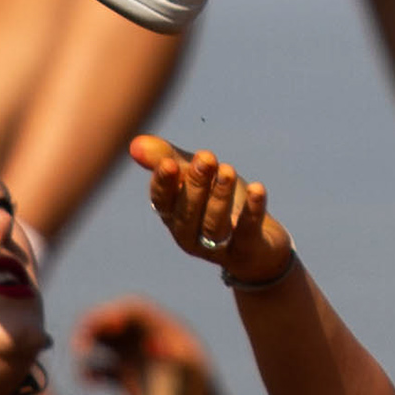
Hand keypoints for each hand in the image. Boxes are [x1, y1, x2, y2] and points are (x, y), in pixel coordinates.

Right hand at [74, 293, 225, 394]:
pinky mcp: (123, 375)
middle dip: (93, 327)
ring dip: (86, 346)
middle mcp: (144, 337)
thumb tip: (154, 344)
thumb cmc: (201, 394)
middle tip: (79, 347)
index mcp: (162, 329)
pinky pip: (100, 367)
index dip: (114, 313)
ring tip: (81, 362)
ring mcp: (132, 355)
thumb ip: (176, 360)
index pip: (132, 309)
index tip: (104, 327)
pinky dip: (90, 371)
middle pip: (111, 319)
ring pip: (101, 340)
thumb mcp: (193, 376)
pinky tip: (88, 382)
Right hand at [134, 136, 294, 289]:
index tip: (169, 163)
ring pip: (213, 226)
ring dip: (220, 197)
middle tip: (207, 158)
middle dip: (195, 185)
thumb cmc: (220, 205)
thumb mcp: (195, 178)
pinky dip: (252, 210)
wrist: (260, 247)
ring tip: (228, 170)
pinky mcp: (248, 250)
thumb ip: (167, 159)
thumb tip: (134, 143)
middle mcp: (191, 235)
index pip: (162, 202)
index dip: (164, 184)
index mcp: (173, 216)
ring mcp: (218, 247)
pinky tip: (257, 189)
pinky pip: (247, 231)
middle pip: (187, 214)